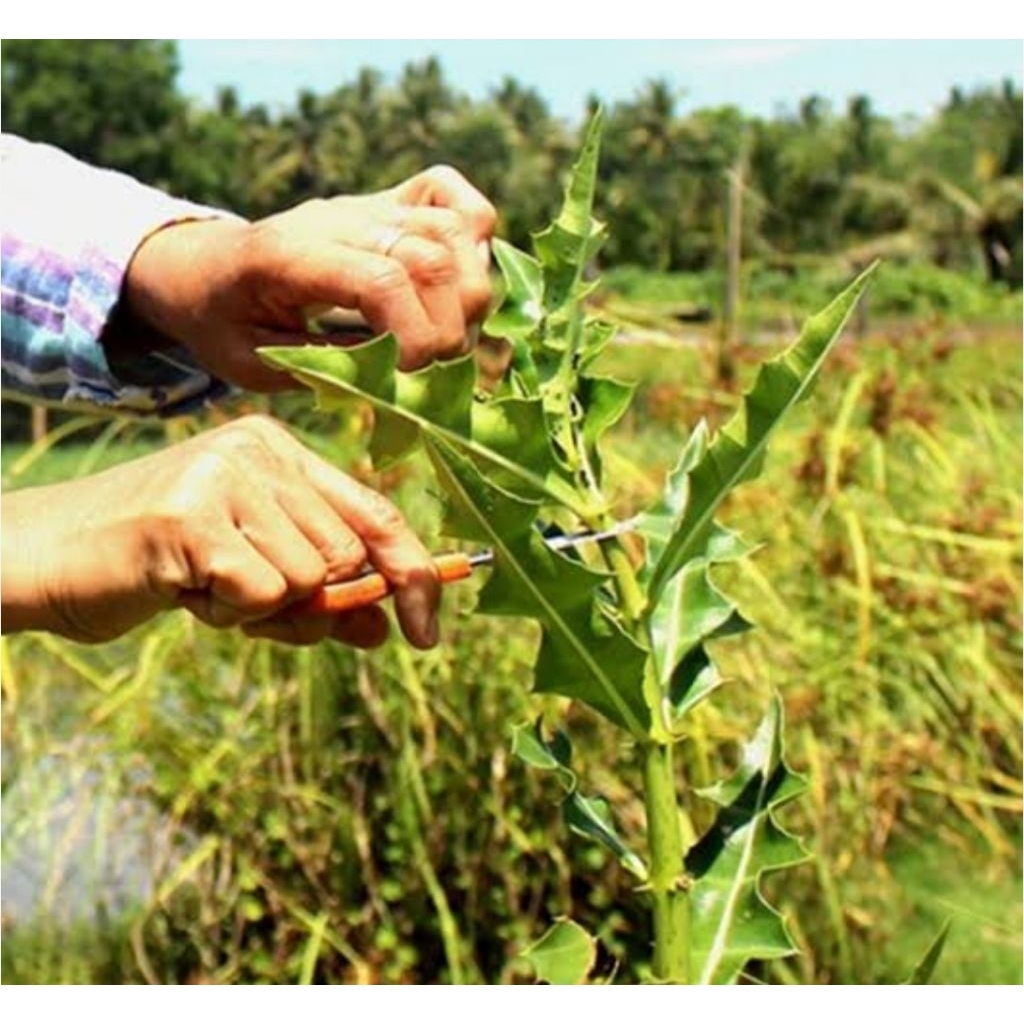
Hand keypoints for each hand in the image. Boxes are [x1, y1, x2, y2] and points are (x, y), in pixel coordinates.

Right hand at [0, 416, 439, 646]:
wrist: (50, 559)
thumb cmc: (159, 565)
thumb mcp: (253, 578)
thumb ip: (320, 596)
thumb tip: (384, 630)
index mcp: (280, 452)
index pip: (375, 512)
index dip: (412, 572)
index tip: (429, 630)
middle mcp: (259, 450)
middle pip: (347, 555)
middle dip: (313, 604)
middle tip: (243, 601)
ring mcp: (225, 475)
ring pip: (310, 576)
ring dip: (261, 609)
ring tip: (205, 586)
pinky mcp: (192, 515)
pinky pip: (263, 592)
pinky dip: (230, 612)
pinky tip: (184, 588)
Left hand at [112, 166, 496, 388]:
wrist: (205, 266)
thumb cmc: (224, 322)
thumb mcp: (252, 364)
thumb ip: (323, 370)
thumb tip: (400, 382)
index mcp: (288, 256)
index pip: (382, 281)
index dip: (414, 338)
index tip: (408, 378)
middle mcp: (339, 219)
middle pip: (433, 257)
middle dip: (450, 329)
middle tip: (430, 369)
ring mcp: (370, 205)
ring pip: (458, 231)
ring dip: (470, 295)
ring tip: (446, 335)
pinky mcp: (391, 202)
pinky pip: (455, 198)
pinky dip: (476, 236)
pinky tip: (457, 280)